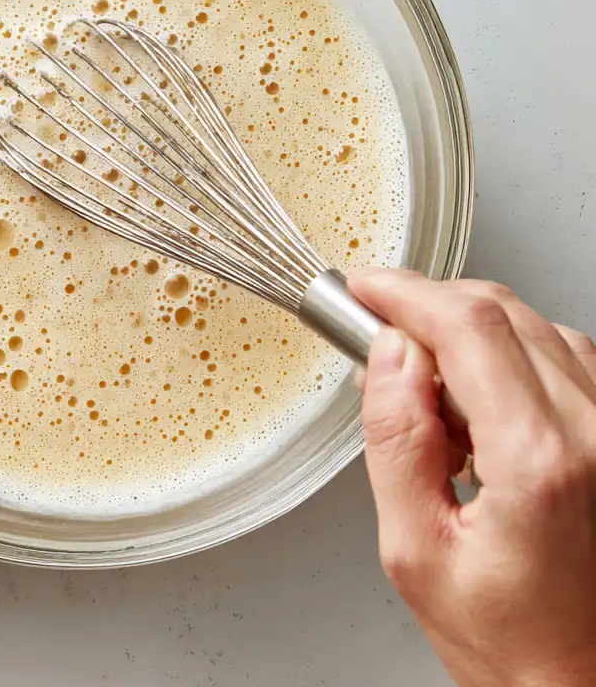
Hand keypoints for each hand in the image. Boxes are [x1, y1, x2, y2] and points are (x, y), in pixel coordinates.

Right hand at [350, 269, 595, 686]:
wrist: (586, 680)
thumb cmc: (512, 642)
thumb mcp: (415, 552)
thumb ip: (396, 442)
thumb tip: (387, 358)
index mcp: (538, 461)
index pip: (466, 326)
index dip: (403, 292)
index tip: (364, 290)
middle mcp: (593, 433)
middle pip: (500, 312)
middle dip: (427, 310)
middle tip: (382, 347)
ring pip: (532, 326)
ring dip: (467, 337)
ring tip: (436, 407)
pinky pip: (562, 356)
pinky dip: (506, 357)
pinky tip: (480, 408)